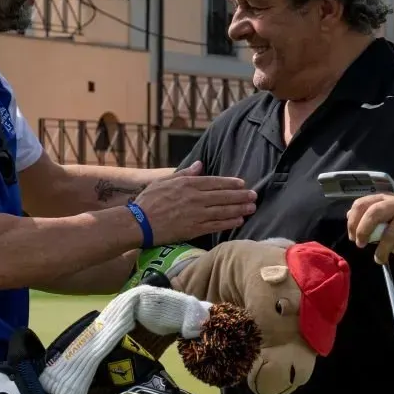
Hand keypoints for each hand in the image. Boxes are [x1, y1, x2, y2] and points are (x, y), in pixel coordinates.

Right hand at [133, 162, 256, 243]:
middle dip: (241, 196)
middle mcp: (195, 198)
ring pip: (223, 210)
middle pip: (223, 196)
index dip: (231, 183)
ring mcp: (196, 214)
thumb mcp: (164, 181)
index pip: (215, 182)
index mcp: (188, 184)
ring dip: (240, 209)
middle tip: (254, 196)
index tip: (243, 184)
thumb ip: (185, 173)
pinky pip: (216, 225)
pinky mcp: (194, 229)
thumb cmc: (149, 201)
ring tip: (252, 207)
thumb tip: (200, 164)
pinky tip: (239, 220)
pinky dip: (229, 223)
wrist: (139, 223)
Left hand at [346, 194, 393, 264]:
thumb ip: (373, 217)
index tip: (353, 237)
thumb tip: (349, 216)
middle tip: (361, 245)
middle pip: (375, 212)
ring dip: (382, 251)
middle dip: (364, 230)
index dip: (354, 221)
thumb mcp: (392, 217)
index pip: (363, 203)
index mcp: (387, 199)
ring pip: (391, 233)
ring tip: (380, 260)